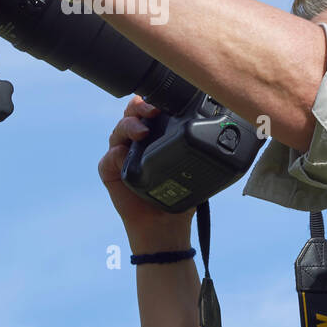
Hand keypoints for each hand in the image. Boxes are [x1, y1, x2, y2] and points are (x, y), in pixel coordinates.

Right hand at [99, 96, 193, 250]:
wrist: (166, 225)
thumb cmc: (180, 194)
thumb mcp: (194, 166)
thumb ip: (199, 147)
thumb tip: (219, 130)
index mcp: (155, 135)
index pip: (149, 110)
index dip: (153, 101)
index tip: (164, 101)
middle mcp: (137, 141)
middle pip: (131, 114)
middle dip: (139, 107)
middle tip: (151, 111)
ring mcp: (122, 155)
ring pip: (118, 130)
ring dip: (128, 126)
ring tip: (141, 132)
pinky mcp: (110, 171)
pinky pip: (108, 157)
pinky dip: (114, 154)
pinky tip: (123, 156)